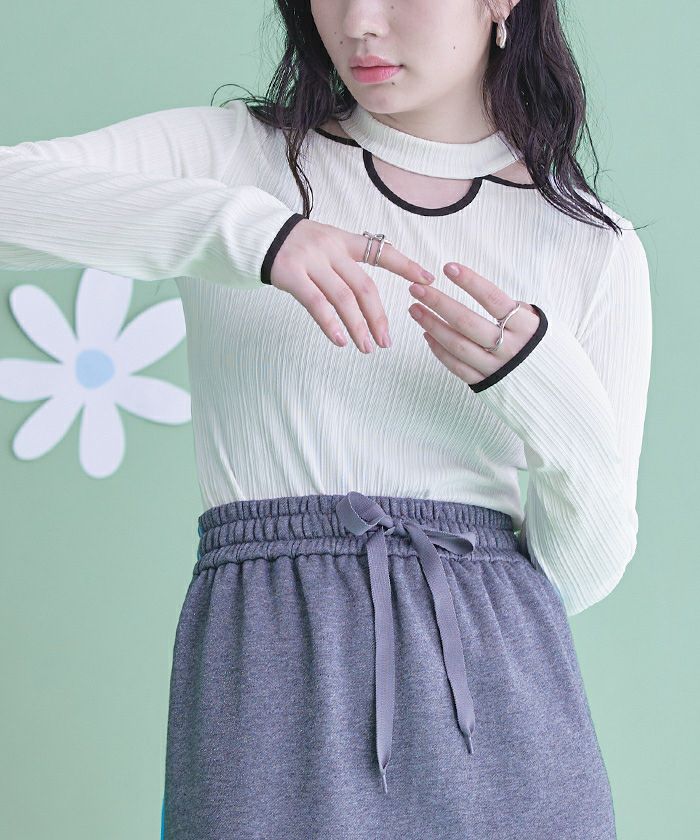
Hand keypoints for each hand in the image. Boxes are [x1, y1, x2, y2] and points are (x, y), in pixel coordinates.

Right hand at [270, 218, 435, 352]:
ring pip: (343, 298)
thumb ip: (344, 264)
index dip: (406, 265)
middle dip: (378, 316)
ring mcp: (311, 260)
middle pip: (364, 286)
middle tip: (387, 341)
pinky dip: (331, 324)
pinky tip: (340, 340)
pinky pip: (316, 303)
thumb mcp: (323, 245)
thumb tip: (368, 297)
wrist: (256, 234)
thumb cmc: (293, 247)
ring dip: (358, 327)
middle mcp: (330, 248)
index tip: (428, 279)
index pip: (381, 252)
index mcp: (342, 240)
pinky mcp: (291, 274)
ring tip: (367, 347)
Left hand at [407, 261, 540, 387]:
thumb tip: (487, 294)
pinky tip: (427, 334)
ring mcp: (496, 368)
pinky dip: (439, 350)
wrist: (561, 393)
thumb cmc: (547, 351)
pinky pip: (457, 366)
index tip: (448, 267)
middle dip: (438, 303)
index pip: (493, 299)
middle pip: (467, 322)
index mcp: (526, 327)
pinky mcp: (485, 384)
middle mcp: (510, 348)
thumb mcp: (541, 324)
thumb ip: (515, 310)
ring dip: (432, 325)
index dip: (470, 282)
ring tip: (414, 309)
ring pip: (457, 345)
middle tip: (416, 289)